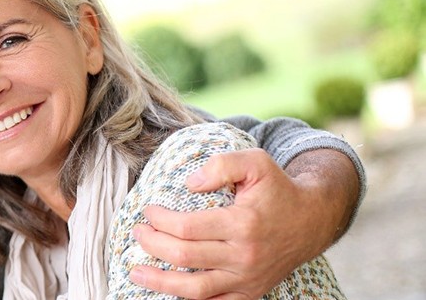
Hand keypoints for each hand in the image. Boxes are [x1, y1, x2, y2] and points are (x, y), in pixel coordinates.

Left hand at [129, 148, 353, 298]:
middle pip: (184, 257)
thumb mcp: (255, 162)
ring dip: (160, 282)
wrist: (312, 220)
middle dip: (152, 244)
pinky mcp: (250, 292)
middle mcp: (244, 256)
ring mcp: (247, 278)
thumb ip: (221, 165)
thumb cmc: (278, 189)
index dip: (159, 220)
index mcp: (242, 223)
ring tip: (136, 272)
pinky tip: (167, 292)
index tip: (148, 211)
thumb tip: (189, 184)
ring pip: (195, 289)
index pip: (186, 227)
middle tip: (138, 233)